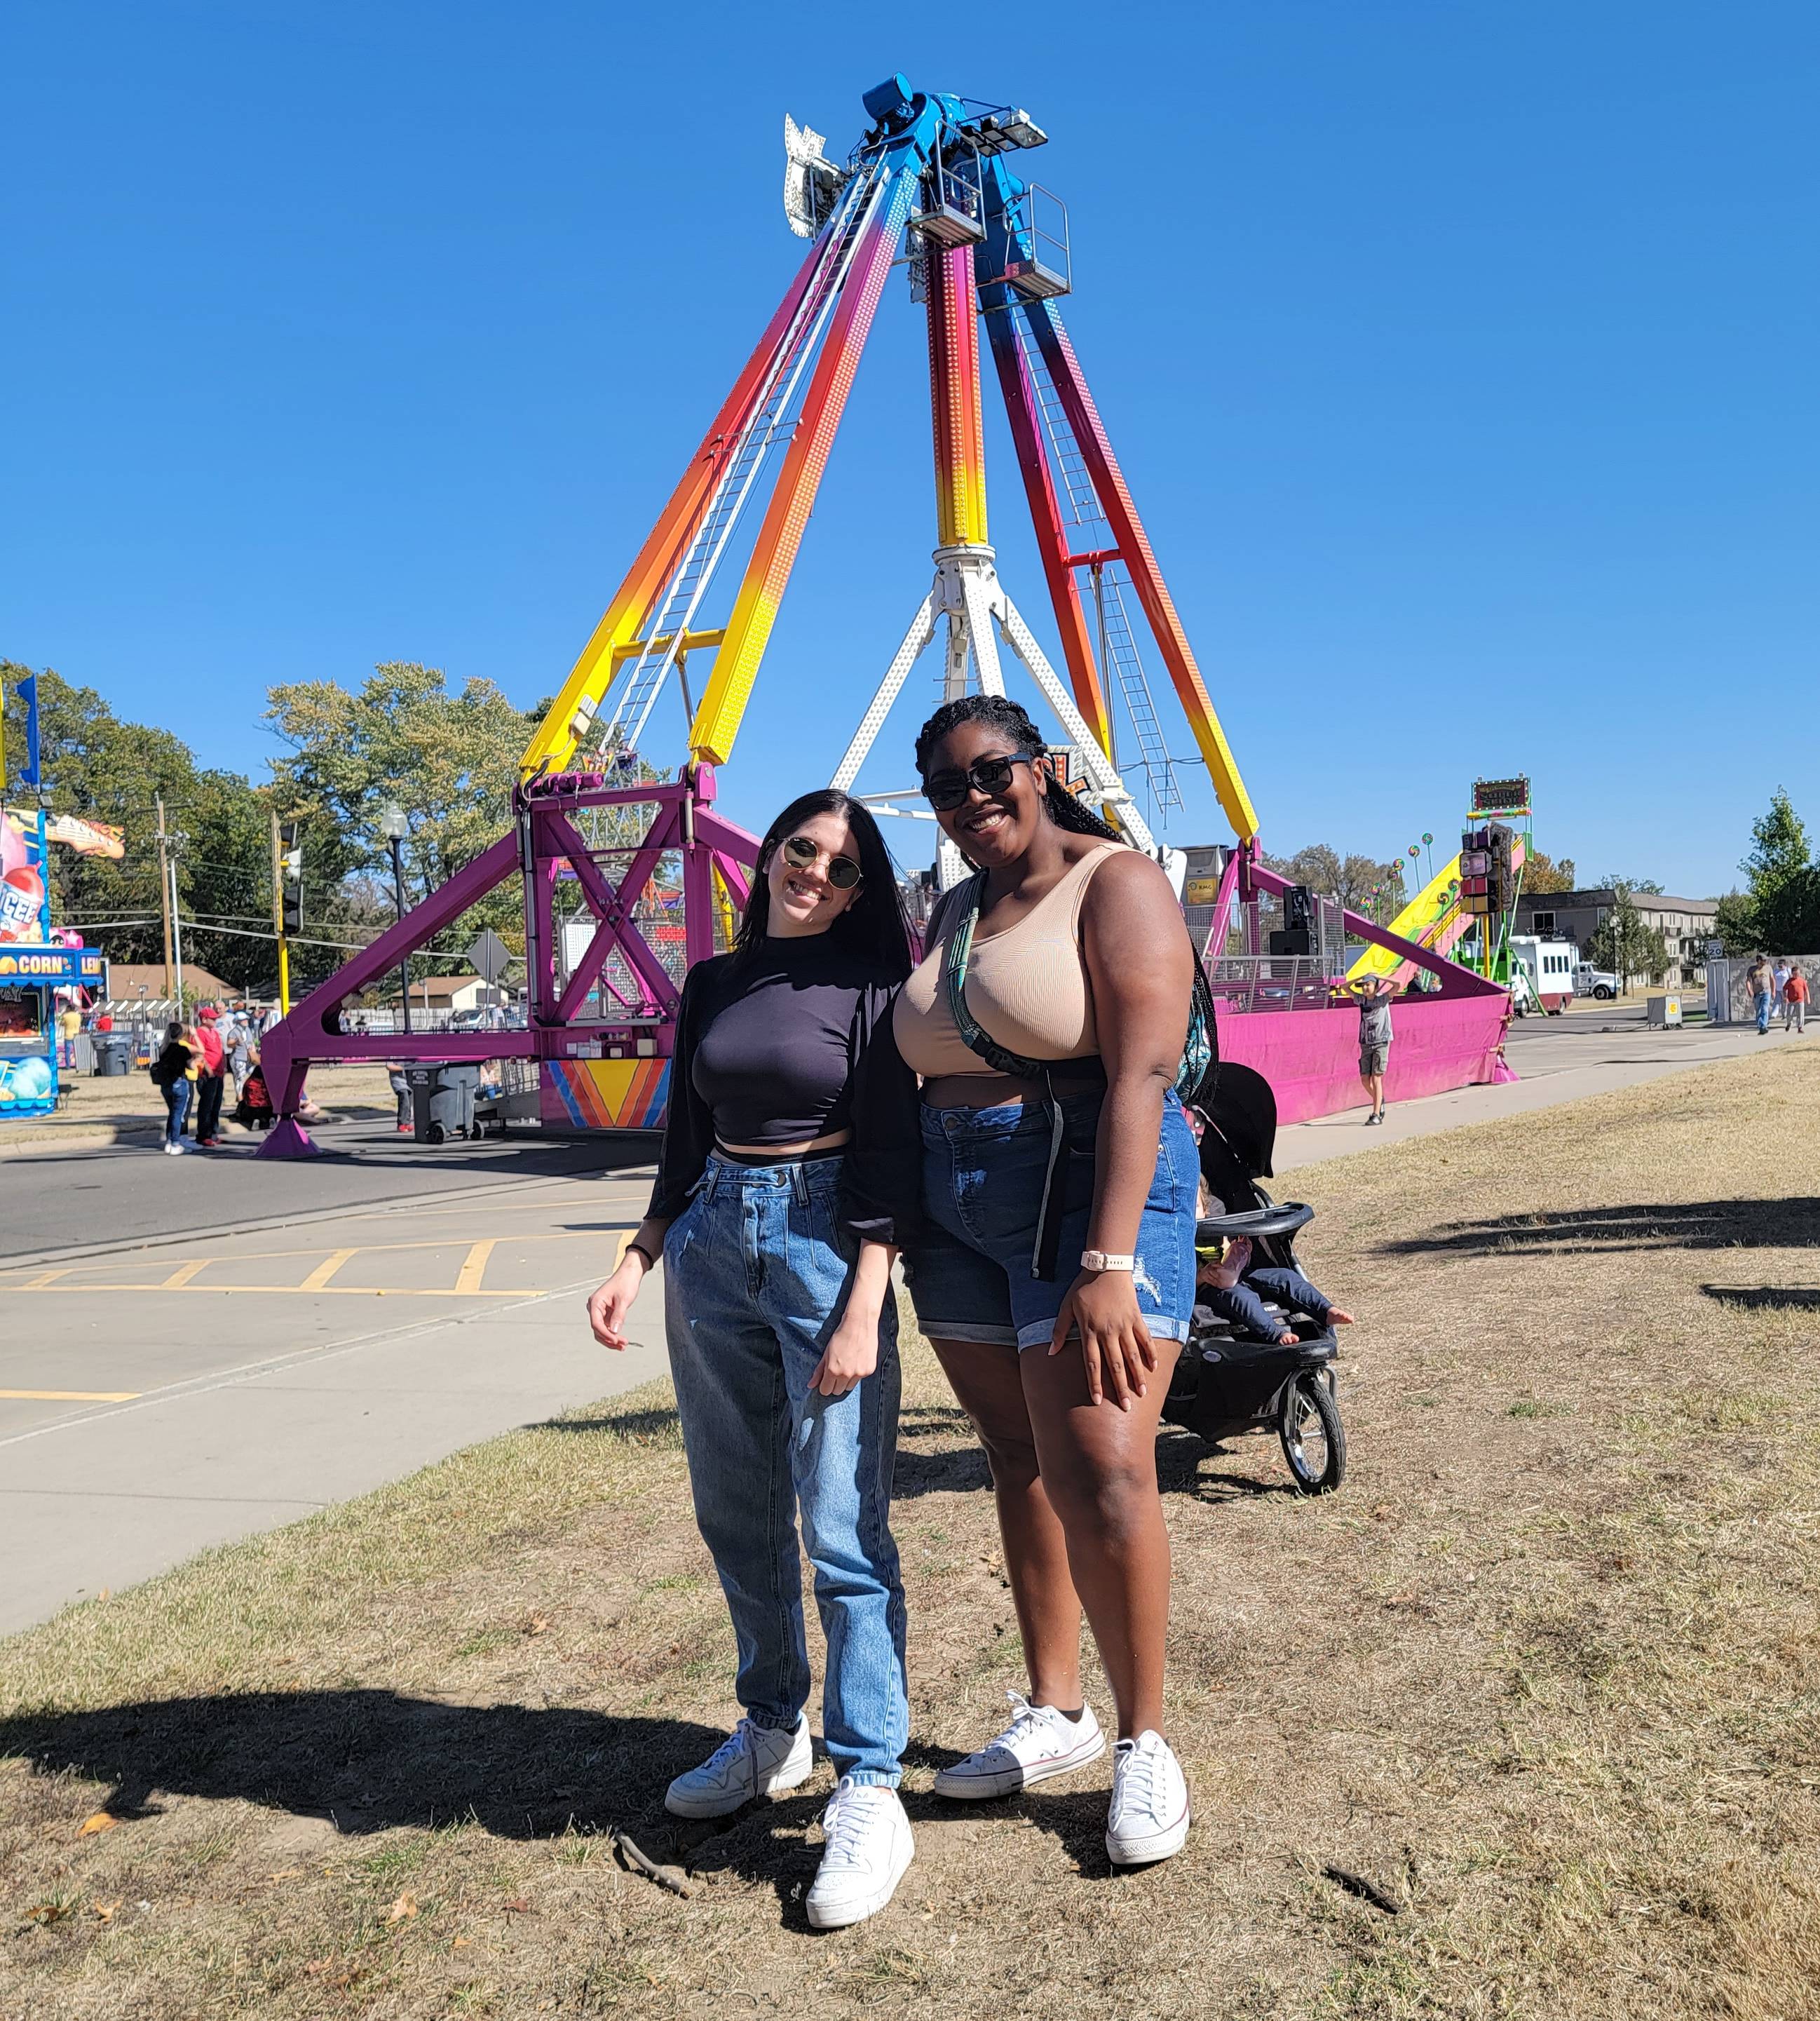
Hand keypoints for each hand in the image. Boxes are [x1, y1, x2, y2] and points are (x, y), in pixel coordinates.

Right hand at [586, 1258, 645, 1350]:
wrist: (630, 1273)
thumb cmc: (626, 1282)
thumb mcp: (623, 1300)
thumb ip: (618, 1316)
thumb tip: (614, 1331)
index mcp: (595, 1302)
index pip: (596, 1323)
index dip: (606, 1334)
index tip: (616, 1341)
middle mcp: (595, 1307)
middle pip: (598, 1329)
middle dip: (609, 1339)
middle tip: (622, 1345)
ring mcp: (600, 1311)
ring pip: (602, 1330)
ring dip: (611, 1339)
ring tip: (623, 1345)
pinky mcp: (606, 1313)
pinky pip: (607, 1327)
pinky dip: (613, 1333)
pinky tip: (621, 1340)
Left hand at [809, 1308, 880, 1398]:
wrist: (859, 1323)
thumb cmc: (841, 1336)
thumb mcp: (826, 1353)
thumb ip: (819, 1371)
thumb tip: (810, 1386)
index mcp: (832, 1370)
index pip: (826, 1391)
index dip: (825, 1385)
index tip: (827, 1379)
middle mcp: (846, 1374)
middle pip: (838, 1391)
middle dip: (835, 1384)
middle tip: (837, 1371)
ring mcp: (859, 1373)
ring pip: (849, 1387)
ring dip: (847, 1381)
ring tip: (847, 1365)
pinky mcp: (869, 1370)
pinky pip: (860, 1379)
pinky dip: (858, 1373)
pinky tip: (857, 1360)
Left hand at [1049, 1267, 1156, 1409]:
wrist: (1106, 1266)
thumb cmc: (1083, 1286)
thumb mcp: (1066, 1306)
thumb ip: (1059, 1330)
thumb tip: (1051, 1352)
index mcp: (1089, 1331)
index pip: (1092, 1364)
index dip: (1094, 1383)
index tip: (1096, 1400)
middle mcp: (1108, 1332)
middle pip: (1115, 1365)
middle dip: (1120, 1388)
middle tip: (1126, 1406)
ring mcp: (1124, 1325)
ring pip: (1132, 1356)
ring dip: (1137, 1376)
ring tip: (1142, 1393)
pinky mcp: (1136, 1318)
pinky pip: (1145, 1338)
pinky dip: (1150, 1353)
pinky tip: (1154, 1367)